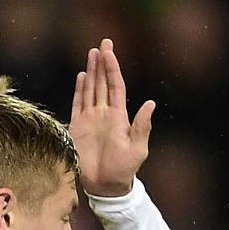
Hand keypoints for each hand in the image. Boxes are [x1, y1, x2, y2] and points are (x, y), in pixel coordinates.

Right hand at [70, 37, 154, 197]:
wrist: (105, 187)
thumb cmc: (124, 170)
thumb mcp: (138, 149)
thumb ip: (142, 126)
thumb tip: (150, 103)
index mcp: (119, 116)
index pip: (115, 86)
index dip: (112, 68)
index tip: (109, 51)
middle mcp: (104, 114)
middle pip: (103, 83)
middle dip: (102, 63)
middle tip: (102, 43)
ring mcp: (90, 120)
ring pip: (90, 90)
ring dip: (91, 72)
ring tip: (91, 53)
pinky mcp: (77, 128)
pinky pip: (78, 105)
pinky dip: (80, 90)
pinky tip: (82, 77)